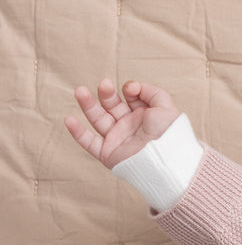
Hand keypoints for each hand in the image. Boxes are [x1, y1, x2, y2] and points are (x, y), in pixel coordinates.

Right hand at [65, 78, 180, 168]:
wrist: (167, 160)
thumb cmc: (170, 134)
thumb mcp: (166, 106)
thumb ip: (151, 91)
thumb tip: (129, 86)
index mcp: (144, 115)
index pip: (129, 97)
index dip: (130, 90)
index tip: (131, 90)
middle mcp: (129, 126)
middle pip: (111, 105)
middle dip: (106, 94)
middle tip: (105, 84)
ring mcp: (118, 139)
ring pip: (98, 120)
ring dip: (88, 105)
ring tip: (80, 91)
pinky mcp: (109, 154)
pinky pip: (90, 143)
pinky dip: (78, 133)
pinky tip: (69, 120)